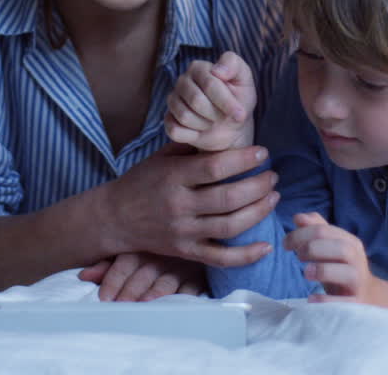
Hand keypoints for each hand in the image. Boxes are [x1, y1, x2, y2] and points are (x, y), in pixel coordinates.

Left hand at [78, 252, 206, 301]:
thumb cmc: (154, 249)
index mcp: (143, 246)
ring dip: (152, 296)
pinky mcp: (198, 277)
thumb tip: (82, 276)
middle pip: (143, 274)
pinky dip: (180, 300)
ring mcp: (181, 266)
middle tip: (119, 307)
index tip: (103, 298)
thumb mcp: (131, 252)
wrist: (191, 231)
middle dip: (130, 292)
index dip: (114, 280)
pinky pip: (190, 289)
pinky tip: (170, 308)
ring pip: (165, 283)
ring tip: (140, 308)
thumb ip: (107, 264)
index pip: (126, 263)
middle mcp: (161, 255)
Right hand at [103, 141, 278, 267]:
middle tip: (273, 176)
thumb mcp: (161, 157)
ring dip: (258, 212)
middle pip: (228, 198)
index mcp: (173, 177)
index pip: (215, 167)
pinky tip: (267, 246)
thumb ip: (191, 146)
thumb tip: (224, 129)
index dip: (244, 159)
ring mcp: (183, 232)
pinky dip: (246, 255)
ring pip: (230, 226)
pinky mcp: (186, 252)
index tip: (263, 152)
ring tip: (273, 197)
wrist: (115, 218)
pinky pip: (221, 259)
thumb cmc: (142, 181)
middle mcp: (179, 205)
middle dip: (258, 186)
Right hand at [165, 52, 256, 151]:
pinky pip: (175, 131)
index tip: (240, 114)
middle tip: (224, 116)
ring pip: (185, 117)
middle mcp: (182, 81)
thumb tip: (217, 70)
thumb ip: (233, 64)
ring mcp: (172, 100)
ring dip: (205, 124)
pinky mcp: (168, 120)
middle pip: (196, 101)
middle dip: (216, 113)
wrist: (232, 126)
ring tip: (212, 121)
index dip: (227, 102)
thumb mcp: (244, 79)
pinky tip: (200, 130)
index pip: (210, 84)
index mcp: (198, 68)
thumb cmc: (239, 99)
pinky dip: (192, 135)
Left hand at [284, 212, 377, 304]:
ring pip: (347, 273)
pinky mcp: (357, 303)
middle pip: (339, 247)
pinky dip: (327, 300)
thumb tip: (299, 217)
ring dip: (323, 270)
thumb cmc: (341, 268)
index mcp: (349, 242)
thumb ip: (315, 229)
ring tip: (305, 273)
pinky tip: (311, 298)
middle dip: (313, 249)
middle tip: (297, 256)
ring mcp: (358, 282)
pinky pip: (344, 303)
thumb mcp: (329, 247)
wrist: (366, 297)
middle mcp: (357, 259)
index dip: (300, 234)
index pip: (323, 230)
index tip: (285, 244)